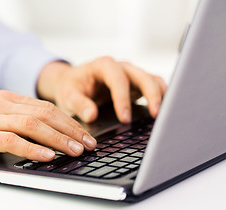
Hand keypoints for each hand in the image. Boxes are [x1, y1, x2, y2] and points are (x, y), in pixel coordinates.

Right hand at [0, 90, 95, 167]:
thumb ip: (16, 121)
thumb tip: (48, 135)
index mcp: (6, 99)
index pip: (46, 108)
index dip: (69, 122)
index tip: (85, 135)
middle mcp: (0, 104)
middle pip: (45, 114)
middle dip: (71, 130)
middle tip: (88, 145)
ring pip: (32, 125)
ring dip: (58, 139)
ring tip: (75, 151)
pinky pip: (11, 140)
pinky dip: (31, 149)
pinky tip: (47, 156)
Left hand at [37, 57, 166, 122]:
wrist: (72, 82)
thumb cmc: (71, 87)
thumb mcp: (68, 96)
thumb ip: (79, 104)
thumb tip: (91, 115)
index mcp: (103, 66)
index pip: (118, 79)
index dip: (123, 99)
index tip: (125, 119)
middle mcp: (120, 67)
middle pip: (142, 76)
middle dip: (151, 95)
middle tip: (156, 115)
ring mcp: (131, 75)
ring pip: (153, 80)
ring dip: (161, 96)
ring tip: (165, 115)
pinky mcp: (137, 84)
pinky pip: (154, 87)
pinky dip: (161, 97)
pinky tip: (163, 112)